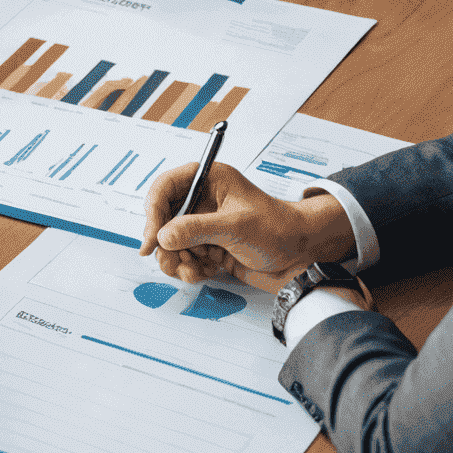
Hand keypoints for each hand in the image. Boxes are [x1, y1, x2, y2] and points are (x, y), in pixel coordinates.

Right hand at [140, 162, 355, 293]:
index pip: (166, 187)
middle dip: (164, 243)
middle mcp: (202, 200)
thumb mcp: (235, 226)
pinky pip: (184, 256)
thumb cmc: (278, 230)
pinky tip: (203, 273)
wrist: (302, 258)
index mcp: (209, 180)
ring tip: (191, 271)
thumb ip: (196, 229)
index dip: (153, 211)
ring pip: (171, 241)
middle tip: (169, 262)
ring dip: (176, 260)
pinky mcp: (208, 246)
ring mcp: (204, 224)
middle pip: (163, 217)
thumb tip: (163, 236)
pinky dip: (188, 268)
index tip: (151, 238)